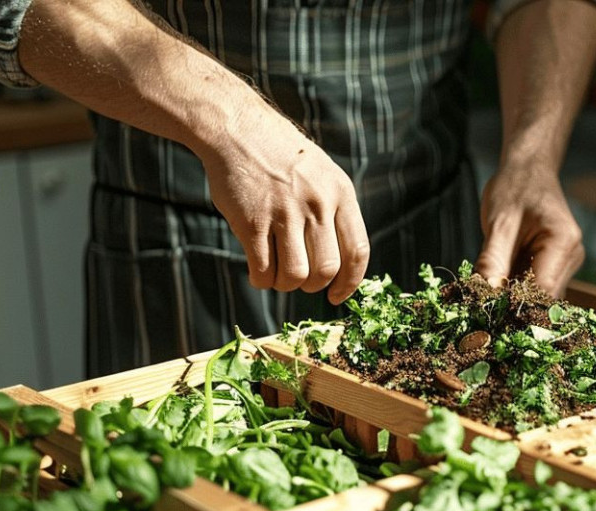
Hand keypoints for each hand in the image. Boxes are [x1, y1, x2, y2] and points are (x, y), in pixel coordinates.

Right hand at [199, 103, 369, 303]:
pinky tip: (258, 272)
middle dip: (313, 285)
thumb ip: (334, 211)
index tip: (337, 296)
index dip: (349, 283)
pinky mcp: (252, 220)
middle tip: (299, 279)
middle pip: (326, 269)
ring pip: (295, 275)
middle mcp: (317, 203)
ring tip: (277, 274)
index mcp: (340, 193)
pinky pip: (263, 269)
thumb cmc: (281, 157)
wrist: (238, 128)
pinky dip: (261, 280)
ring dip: (285, 285)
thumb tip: (338, 265)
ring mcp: (284, 212)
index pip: (357, 252)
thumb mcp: (322, 174)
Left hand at [475, 161, 584, 296]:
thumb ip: (492, 261)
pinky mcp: (555, 266)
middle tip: (481, 304)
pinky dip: (515, 288)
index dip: (515, 306)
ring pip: (538, 297)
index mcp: (563, 242)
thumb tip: (483, 298)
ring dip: (512, 297)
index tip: (487, 311)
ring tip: (487, 291)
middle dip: (513, 304)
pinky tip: (497, 282)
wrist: (528, 170)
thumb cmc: (515, 188)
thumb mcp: (498, 223)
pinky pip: (534, 287)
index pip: (542, 290)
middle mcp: (571, 256)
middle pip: (542, 298)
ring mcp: (565, 263)